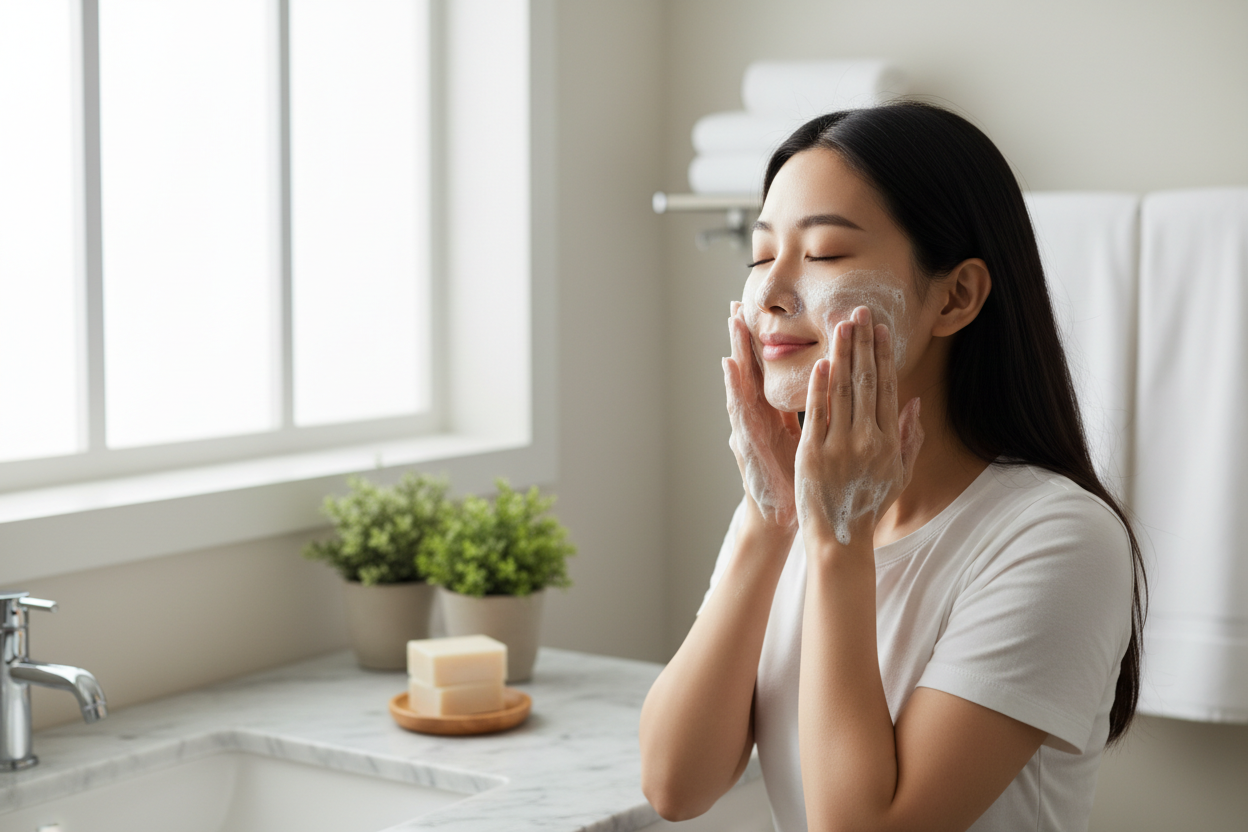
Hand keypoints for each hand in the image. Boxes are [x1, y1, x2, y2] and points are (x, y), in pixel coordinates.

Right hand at [723, 303, 801, 529]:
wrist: (787, 516)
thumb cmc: (803, 481)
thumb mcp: (816, 441)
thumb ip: (823, 414)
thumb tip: (840, 393)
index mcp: (778, 414)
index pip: (775, 371)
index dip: (772, 343)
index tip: (770, 313)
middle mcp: (761, 416)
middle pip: (754, 369)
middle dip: (747, 336)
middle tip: (739, 303)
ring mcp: (751, 427)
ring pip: (743, 381)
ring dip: (736, 350)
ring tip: (733, 321)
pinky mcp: (747, 442)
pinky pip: (740, 410)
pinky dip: (733, 386)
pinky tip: (729, 364)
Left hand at [795, 306, 923, 546]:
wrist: (841, 538)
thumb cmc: (868, 505)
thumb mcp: (898, 473)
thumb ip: (909, 437)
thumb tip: (915, 402)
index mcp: (889, 441)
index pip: (888, 388)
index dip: (884, 355)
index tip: (881, 328)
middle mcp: (868, 439)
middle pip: (867, 381)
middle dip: (863, 343)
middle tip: (859, 311)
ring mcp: (841, 446)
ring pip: (843, 391)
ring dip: (843, 355)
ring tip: (841, 325)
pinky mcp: (815, 453)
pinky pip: (818, 413)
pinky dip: (820, 387)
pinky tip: (822, 363)